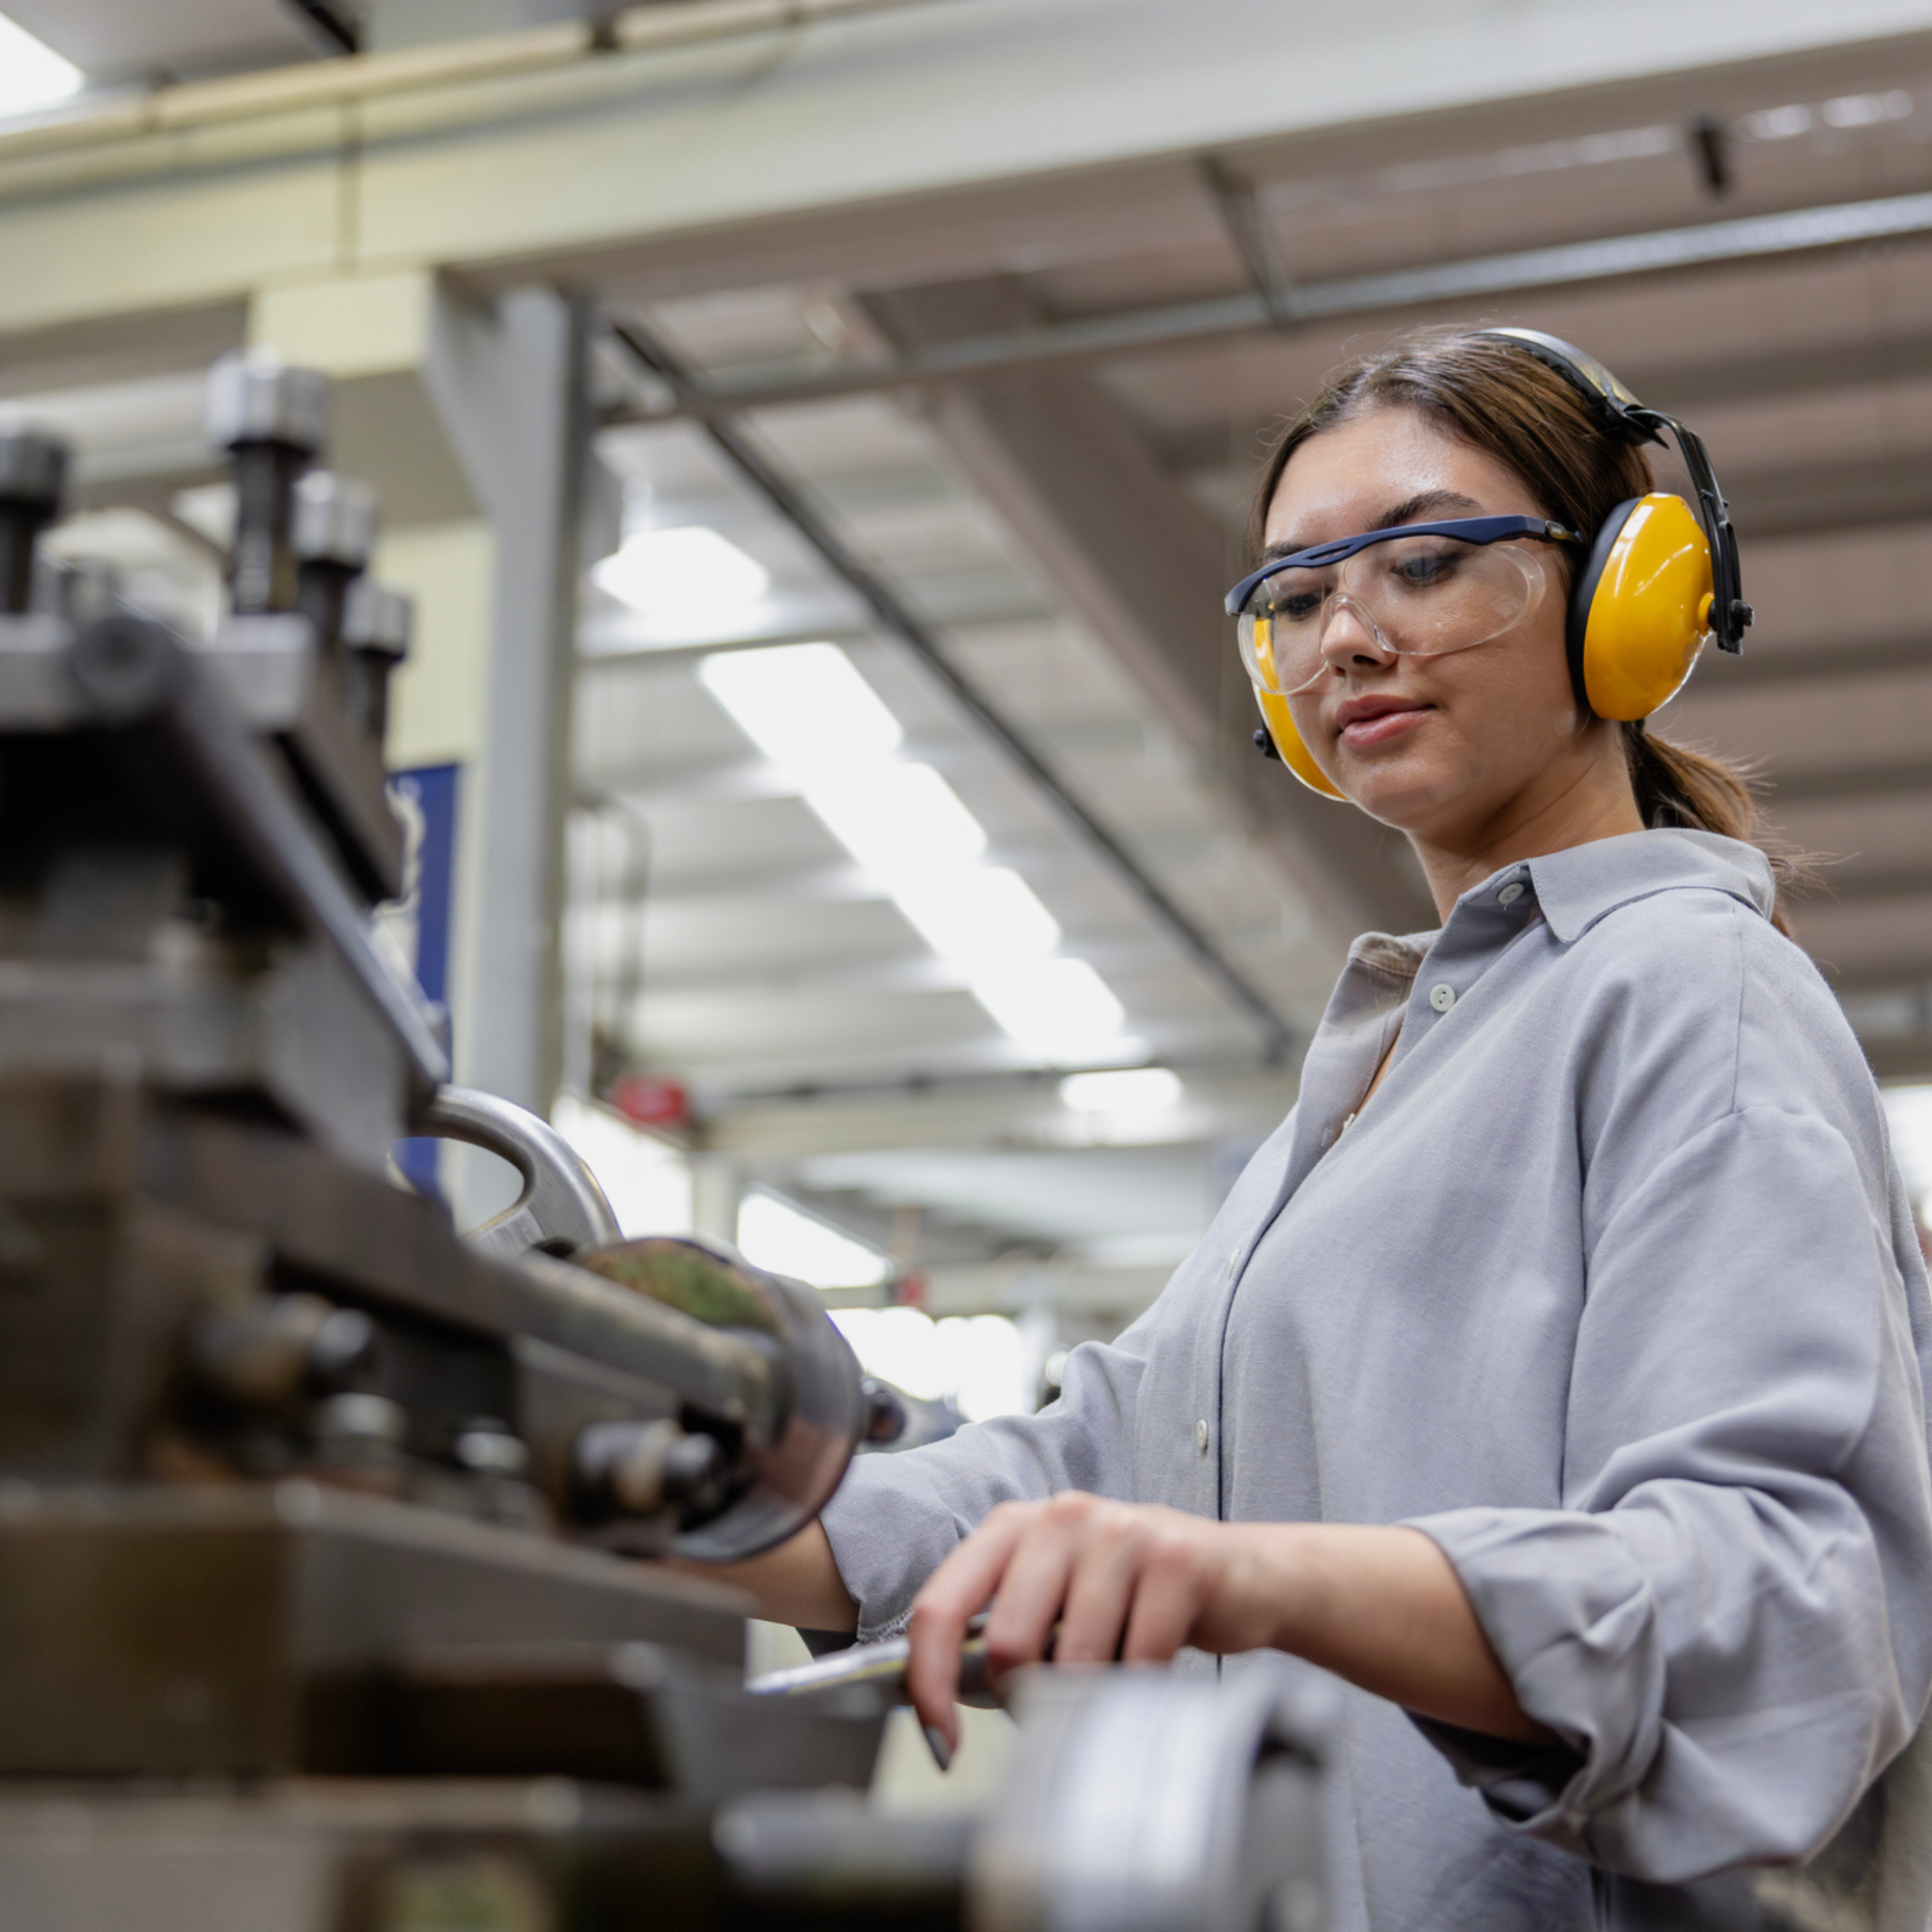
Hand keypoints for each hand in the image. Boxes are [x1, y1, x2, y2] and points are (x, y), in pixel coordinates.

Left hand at [906, 1492, 1275, 1748]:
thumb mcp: (1057, 1599)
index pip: (941, 1604)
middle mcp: (1060, 1515)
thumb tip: (938, 1700)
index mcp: (1013, 1526)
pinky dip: (1141, 1687)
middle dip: (1028, 1696)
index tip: (939, 1741)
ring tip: (1113, 1674)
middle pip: (1008, 1641)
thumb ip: (1001, 1632)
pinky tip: (1152, 1664)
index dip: (929, 1681)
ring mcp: (1119, 1531)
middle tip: (1061, 1701)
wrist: (1242, 1577)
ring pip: (1073, 1659)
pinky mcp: (1175, 1558)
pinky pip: (1136, 1662)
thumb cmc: (1136, 1596)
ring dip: (1091, 1695)